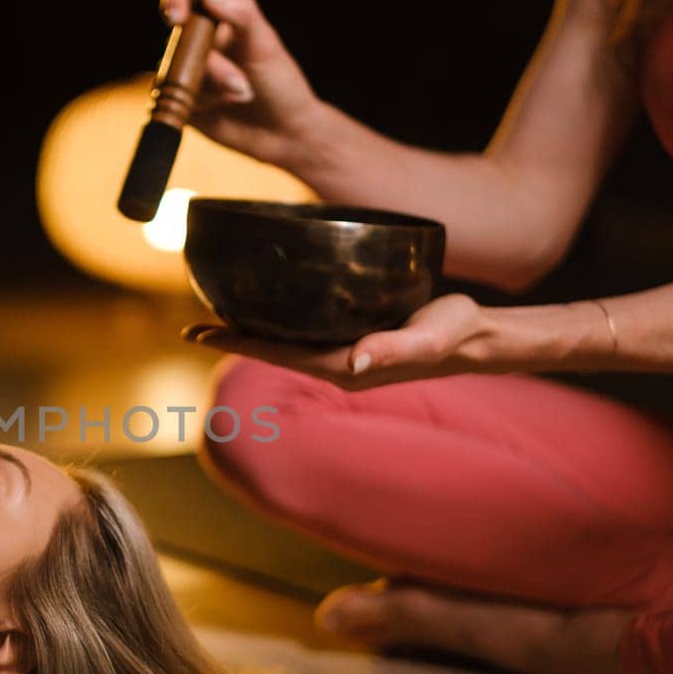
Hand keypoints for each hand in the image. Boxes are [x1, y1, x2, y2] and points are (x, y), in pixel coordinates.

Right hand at [159, 0, 324, 173]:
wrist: (282, 133)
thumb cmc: (280, 83)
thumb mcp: (265, 45)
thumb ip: (242, 13)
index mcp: (217, 17)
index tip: (177, 18)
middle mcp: (196, 41)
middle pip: (179, 39)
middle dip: (211, 64)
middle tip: (241, 84)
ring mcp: (186, 71)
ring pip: (174, 69)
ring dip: (210, 87)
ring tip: (244, 96)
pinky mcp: (179, 100)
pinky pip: (164, 96)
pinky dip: (189, 102)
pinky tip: (218, 109)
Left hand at [181, 293, 491, 389]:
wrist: (479, 337)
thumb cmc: (456, 334)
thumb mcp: (430, 338)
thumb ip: (394, 349)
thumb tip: (355, 363)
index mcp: (345, 366)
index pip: (279, 354)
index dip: (239, 344)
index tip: (201, 334)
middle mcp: (339, 363)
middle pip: (274, 351)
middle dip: (234, 340)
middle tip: (193, 329)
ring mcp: (346, 353)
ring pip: (287, 342)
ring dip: (252, 333)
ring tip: (217, 319)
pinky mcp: (355, 337)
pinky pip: (307, 331)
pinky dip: (280, 321)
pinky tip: (268, 307)